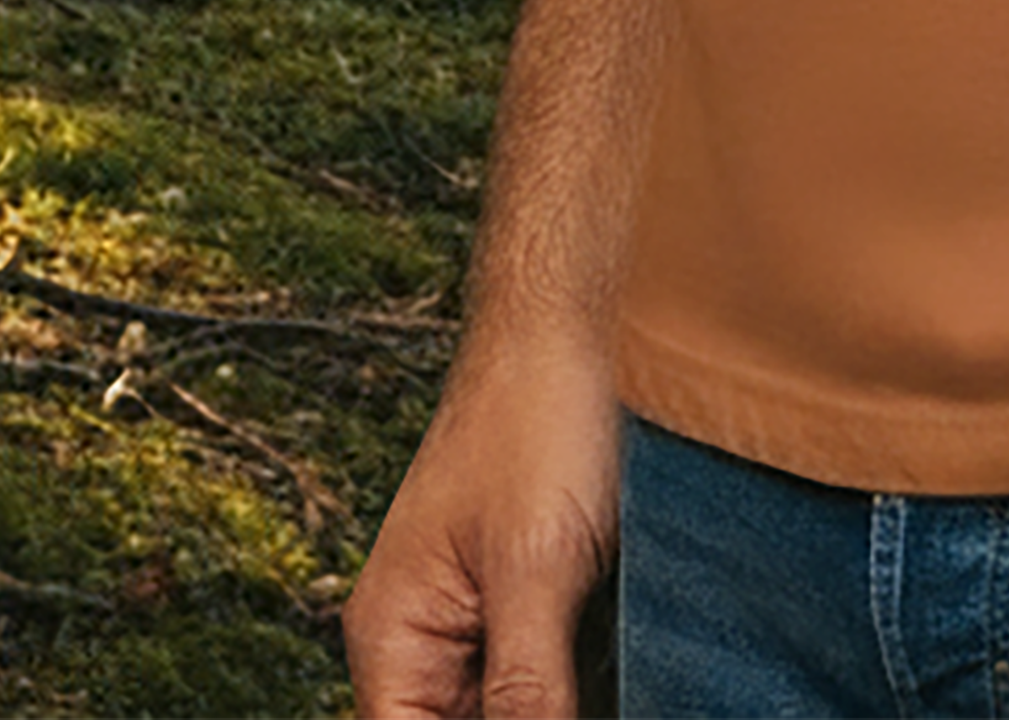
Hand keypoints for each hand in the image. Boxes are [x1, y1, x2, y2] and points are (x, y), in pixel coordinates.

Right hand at [344, 319, 617, 718]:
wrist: (564, 328)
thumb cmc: (535, 422)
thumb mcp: (536, 568)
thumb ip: (526, 687)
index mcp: (392, 643)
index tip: (551, 716)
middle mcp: (420, 644)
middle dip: (527, 719)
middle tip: (583, 687)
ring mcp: (472, 623)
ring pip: (506, 710)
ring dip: (553, 702)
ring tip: (594, 652)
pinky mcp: (523, 601)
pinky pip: (537, 674)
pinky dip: (570, 681)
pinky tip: (616, 661)